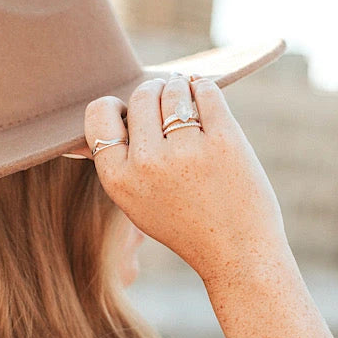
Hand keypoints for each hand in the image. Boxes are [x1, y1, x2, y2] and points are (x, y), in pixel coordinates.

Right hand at [73, 72, 289, 282]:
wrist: (237, 252)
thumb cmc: (186, 224)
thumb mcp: (137, 203)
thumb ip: (118, 162)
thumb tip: (100, 114)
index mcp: (118, 180)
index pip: (99, 115)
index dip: (115, 105)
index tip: (132, 111)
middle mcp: (148, 163)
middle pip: (142, 96)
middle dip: (154, 91)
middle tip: (167, 99)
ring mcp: (187, 151)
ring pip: (174, 89)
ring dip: (180, 86)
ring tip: (186, 95)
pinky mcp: (224, 141)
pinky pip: (206, 91)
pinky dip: (204, 87)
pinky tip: (204, 94)